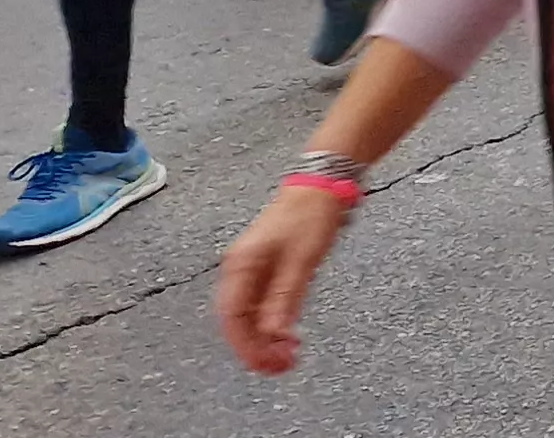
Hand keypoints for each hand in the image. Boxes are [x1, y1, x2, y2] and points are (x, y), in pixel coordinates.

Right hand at [213, 186, 348, 374]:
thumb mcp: (301, 260)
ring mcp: (253, 271)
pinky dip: (274, 324)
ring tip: (287, 358)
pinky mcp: (269, 271)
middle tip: (281, 368)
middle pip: (238, 321)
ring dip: (265, 339)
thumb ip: (285, 297)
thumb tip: (273, 335)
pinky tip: (289, 337)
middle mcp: (241, 271)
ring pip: (250, 316)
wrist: (322, 185)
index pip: (232, 317)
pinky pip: (264, 306)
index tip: (264, 364)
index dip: (245, 345)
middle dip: (255, 348)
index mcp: (240, 266)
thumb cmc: (310, 216)